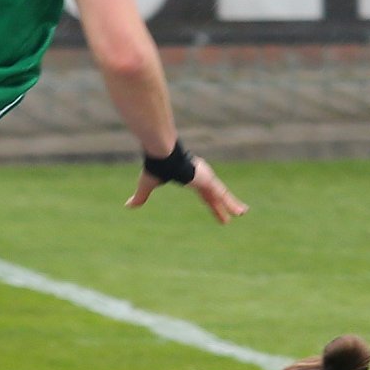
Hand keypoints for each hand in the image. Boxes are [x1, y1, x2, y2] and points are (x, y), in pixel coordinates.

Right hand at [127, 157, 246, 222]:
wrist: (161, 153)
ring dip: (232, 205)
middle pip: (214, 196)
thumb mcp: (147, 186)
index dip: (210, 203)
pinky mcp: (208, 181)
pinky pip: (222, 195)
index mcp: (190, 178)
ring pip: (222, 195)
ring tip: (243, 213)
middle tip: (231, 216)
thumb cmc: (155, 166)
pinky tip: (241, 212)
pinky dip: (231, 204)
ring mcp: (206, 179)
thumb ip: (140, 197)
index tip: (216, 209)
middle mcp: (201, 178)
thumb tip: (127, 206)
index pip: (203, 194)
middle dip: (222, 206)